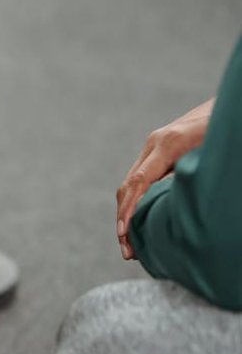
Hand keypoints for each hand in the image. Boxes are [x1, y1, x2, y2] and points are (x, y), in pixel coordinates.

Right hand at [117, 98, 213, 258]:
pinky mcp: (158, 151)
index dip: (128, 210)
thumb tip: (172, 202)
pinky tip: (140, 220)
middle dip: (123, 219)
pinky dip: (137, 202)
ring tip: (130, 243)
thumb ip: (191, 171)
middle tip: (127, 251)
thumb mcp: (212, 150)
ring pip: (132, 184)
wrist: (231, 103)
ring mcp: (153, 146)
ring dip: (127, 213)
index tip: (124, 234)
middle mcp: (154, 144)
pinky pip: (141, 179)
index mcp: (167, 144)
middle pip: (128, 185)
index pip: (139, 181)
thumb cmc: (225, 126)